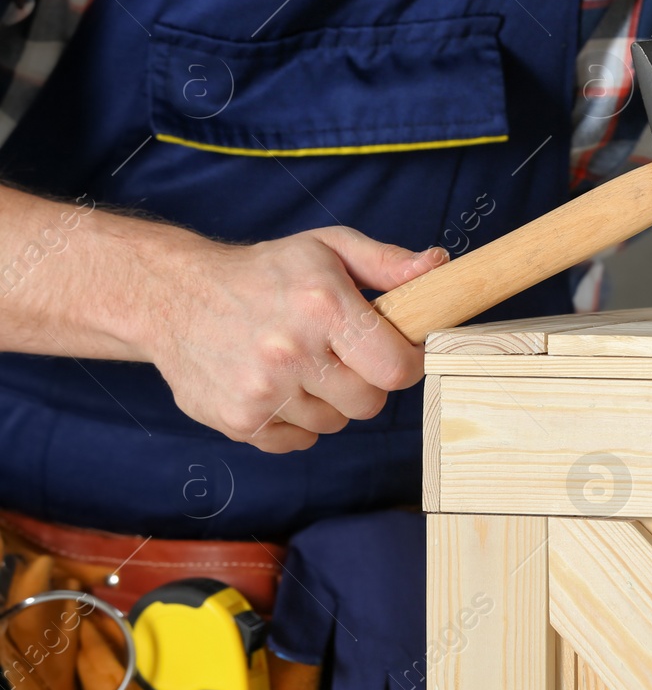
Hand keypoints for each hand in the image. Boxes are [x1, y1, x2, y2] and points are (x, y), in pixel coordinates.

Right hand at [144, 227, 445, 452]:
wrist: (173, 297)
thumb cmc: (265, 272)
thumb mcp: (328, 248)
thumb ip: (388, 262)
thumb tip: (441, 267)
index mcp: (321, 306)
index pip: (397, 369)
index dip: (406, 363)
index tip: (397, 350)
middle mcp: (288, 352)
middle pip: (369, 403)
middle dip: (366, 381)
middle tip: (343, 355)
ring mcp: (259, 392)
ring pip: (334, 423)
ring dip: (329, 400)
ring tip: (301, 364)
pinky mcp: (238, 421)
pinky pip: (298, 441)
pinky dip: (296, 420)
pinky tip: (277, 384)